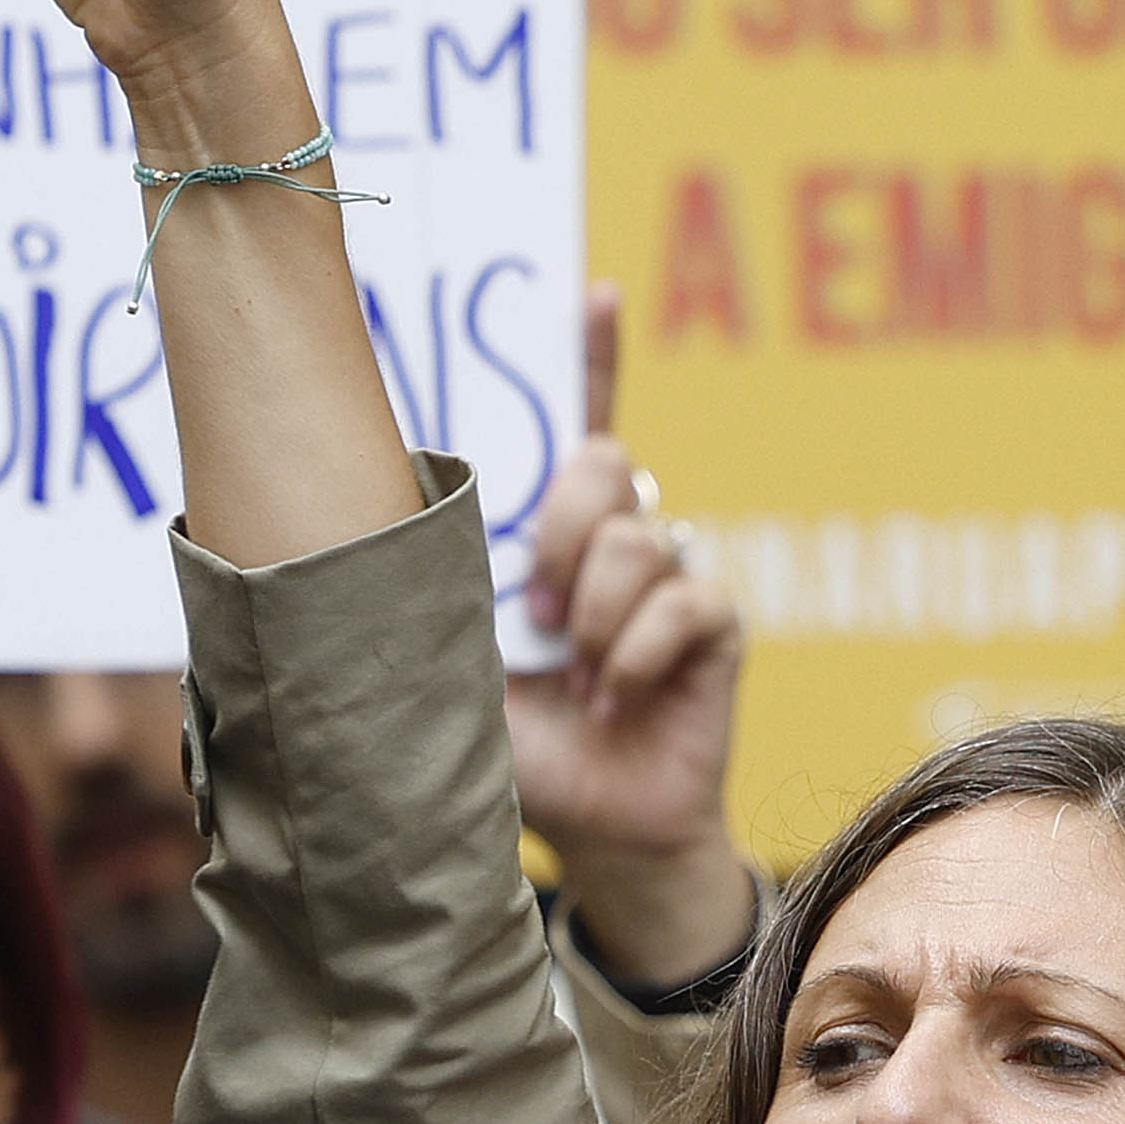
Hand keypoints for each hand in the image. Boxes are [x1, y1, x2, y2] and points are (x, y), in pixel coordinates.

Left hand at [509, 287, 752, 983]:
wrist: (590, 831)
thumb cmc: (518, 746)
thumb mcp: (459, 660)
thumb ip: (453, 592)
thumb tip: (408, 534)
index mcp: (556, 535)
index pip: (580, 427)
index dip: (592, 358)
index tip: (594, 292)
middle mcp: (621, 541)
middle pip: (602, 464)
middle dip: (560, 533)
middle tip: (536, 613)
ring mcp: (672, 579)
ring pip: (638, 537)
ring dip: (592, 617)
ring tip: (576, 680)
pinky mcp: (716, 628)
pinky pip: (684, 601)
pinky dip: (635, 654)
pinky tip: (617, 698)